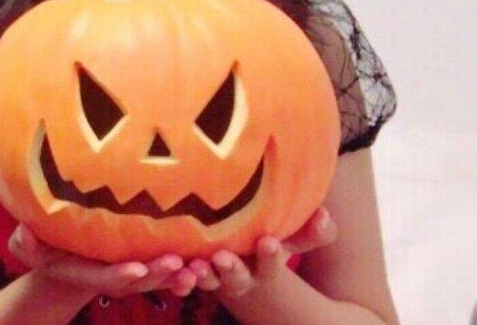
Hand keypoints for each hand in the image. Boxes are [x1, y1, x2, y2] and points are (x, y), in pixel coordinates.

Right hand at [9, 224, 197, 298]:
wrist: (65, 262)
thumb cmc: (45, 249)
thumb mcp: (30, 247)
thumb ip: (27, 243)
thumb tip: (25, 233)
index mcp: (87, 272)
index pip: (105, 277)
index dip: (120, 274)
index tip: (136, 268)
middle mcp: (112, 276)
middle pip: (138, 280)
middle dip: (158, 274)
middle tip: (178, 264)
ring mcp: (130, 273)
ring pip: (157, 278)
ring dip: (179, 276)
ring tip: (198, 269)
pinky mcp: (144, 264)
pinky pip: (166, 271)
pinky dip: (184, 270)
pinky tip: (203, 262)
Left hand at [187, 207, 337, 298]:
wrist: (249, 272)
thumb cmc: (272, 244)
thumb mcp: (293, 240)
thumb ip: (312, 231)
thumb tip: (324, 213)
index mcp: (266, 267)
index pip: (271, 263)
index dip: (270, 256)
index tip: (267, 241)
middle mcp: (241, 276)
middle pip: (236, 277)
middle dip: (231, 269)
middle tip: (223, 257)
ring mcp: (216, 278)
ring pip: (208, 281)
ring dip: (202, 275)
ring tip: (194, 266)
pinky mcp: (193, 275)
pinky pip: (183, 282)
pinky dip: (178, 278)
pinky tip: (173, 269)